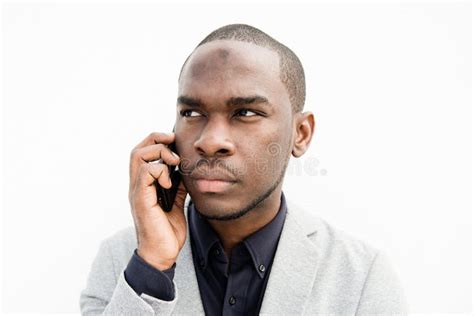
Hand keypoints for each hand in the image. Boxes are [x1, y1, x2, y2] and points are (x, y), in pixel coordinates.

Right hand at [128, 132, 187, 269]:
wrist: (162, 254)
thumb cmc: (167, 231)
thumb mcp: (176, 204)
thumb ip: (177, 187)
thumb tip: (183, 173)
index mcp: (144, 186)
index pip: (142, 153)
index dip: (156, 141)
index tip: (174, 141)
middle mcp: (137, 186)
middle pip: (137, 150)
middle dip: (156, 139)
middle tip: (173, 143)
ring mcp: (137, 192)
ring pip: (138, 157)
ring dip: (160, 154)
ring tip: (174, 163)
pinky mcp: (142, 200)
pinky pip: (145, 173)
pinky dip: (160, 171)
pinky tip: (170, 183)